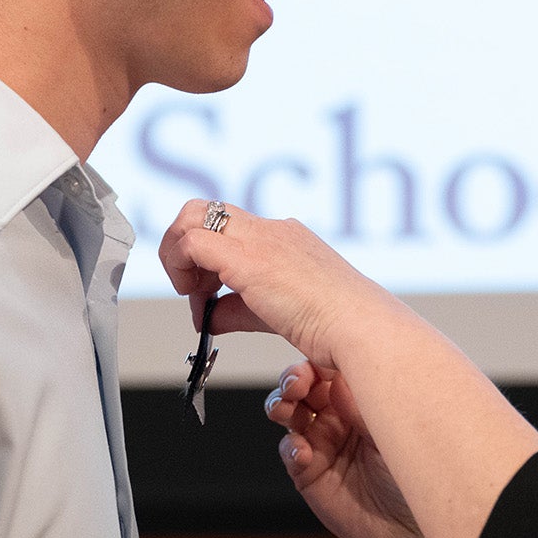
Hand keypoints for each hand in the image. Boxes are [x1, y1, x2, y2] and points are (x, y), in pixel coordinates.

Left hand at [158, 202, 411, 369]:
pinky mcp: (247, 258)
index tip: (208, 292)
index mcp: (286, 238)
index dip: (205, 258)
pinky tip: (195, 298)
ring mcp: (261, 239)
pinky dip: (180, 268)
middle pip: (204, 210)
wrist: (361, 327)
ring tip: (190, 291)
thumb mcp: (277, 314)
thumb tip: (207, 317)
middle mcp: (272, 230)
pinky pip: (193, 242)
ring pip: (192, 215)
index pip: (229, 227)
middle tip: (190, 286)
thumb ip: (237, 312)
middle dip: (182, 244)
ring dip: (177, 253)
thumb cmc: (337, 327)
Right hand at [266, 361, 432, 537]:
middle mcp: (339, 414)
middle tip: (296, 386)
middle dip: (293, 380)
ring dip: (282, 406)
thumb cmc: (414, 471)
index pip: (329, 364)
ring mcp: (322, 440)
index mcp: (361, 394)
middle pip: (302, 384)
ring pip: (288, 411)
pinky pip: (289, 450)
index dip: (315, 358)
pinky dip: (291, 447)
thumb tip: (336, 368)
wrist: (407, 527)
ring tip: (287, 410)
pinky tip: (303, 452)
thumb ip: (360, 398)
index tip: (310, 358)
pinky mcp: (308, 470)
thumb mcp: (393, 423)